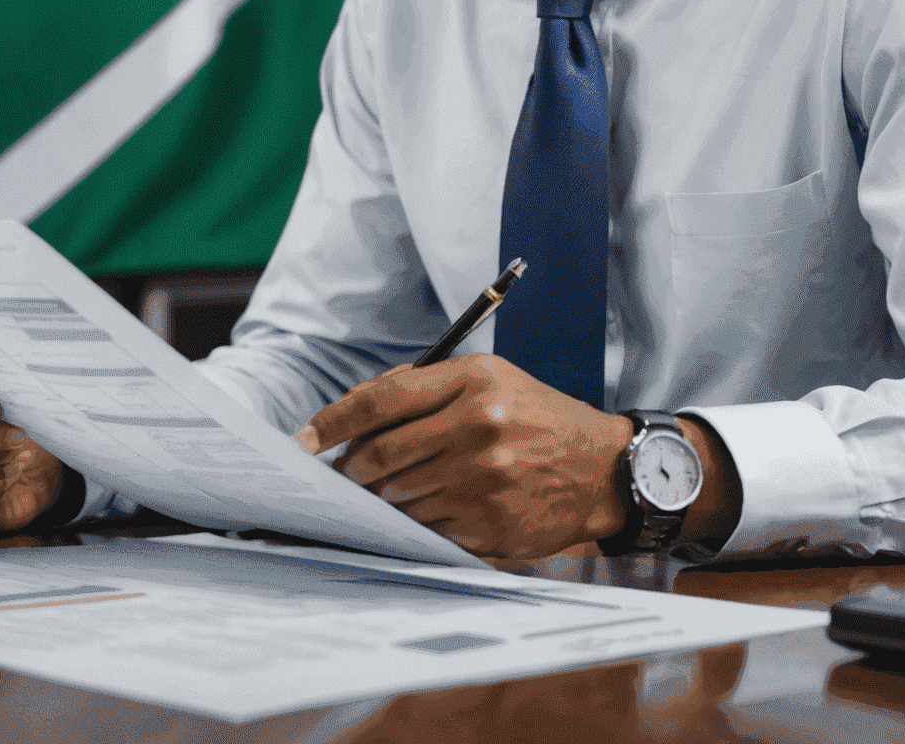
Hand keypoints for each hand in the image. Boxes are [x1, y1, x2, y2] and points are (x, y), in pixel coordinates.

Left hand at [295, 355, 633, 558]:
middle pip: (381, 454)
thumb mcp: (488, 378)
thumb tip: (355, 413)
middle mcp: (477, 426)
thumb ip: (423, 387)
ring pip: (399, 495)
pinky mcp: (490, 523)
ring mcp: (484, 478)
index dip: (334, 419)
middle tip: (343, 473)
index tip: (305, 438)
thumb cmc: (533, 416)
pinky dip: (414, 520)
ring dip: (382, 496)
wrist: (599, 467)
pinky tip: (424, 508)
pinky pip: (427, 526)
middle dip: (351, 468)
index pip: (383, 399)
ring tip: (386, 490)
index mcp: (472, 381)